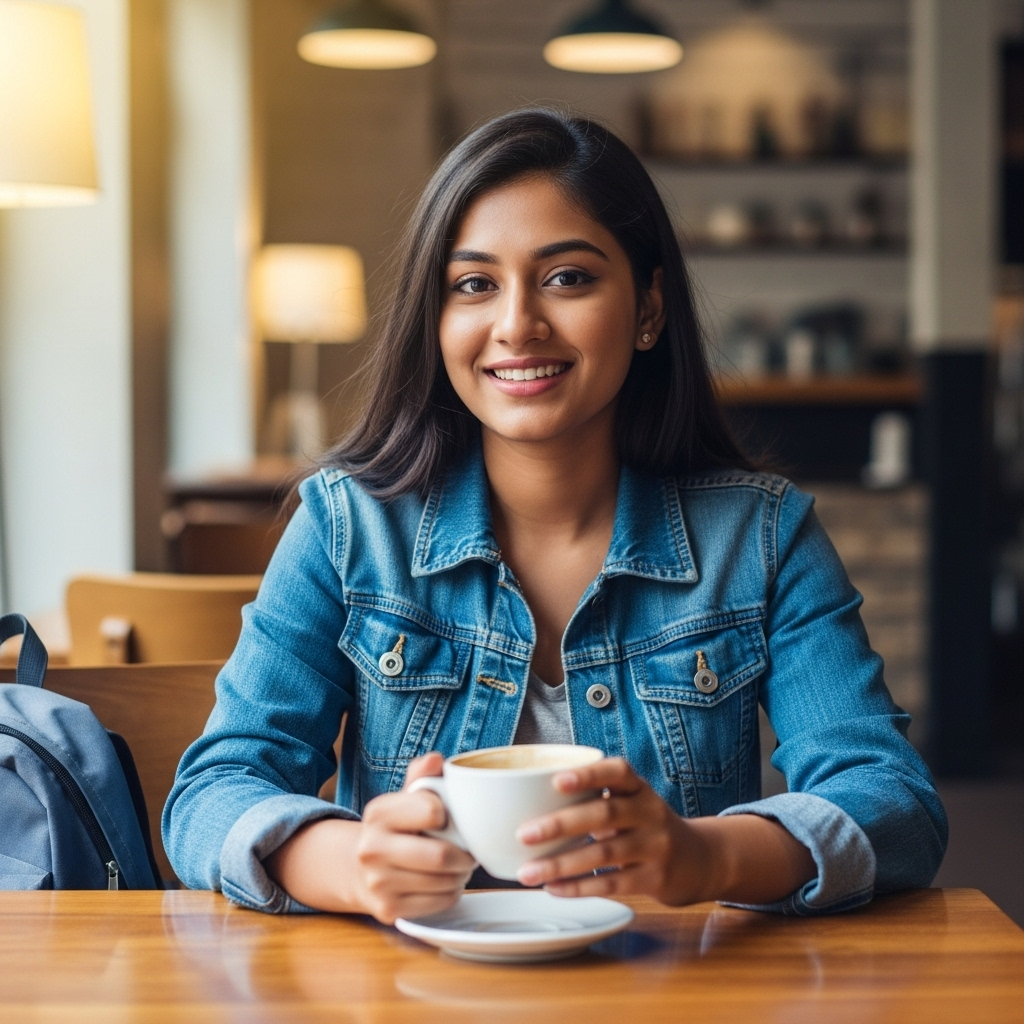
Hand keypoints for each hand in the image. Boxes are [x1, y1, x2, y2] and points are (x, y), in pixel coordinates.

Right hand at [348, 752, 476, 922]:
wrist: (360, 868)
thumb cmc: (397, 827)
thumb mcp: (404, 797)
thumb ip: (422, 776)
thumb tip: (436, 760)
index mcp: (378, 812)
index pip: (431, 810)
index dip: (449, 815)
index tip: (448, 819)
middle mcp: (372, 848)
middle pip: (440, 856)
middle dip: (464, 855)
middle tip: (469, 851)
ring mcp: (377, 882)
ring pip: (443, 882)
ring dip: (460, 874)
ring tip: (458, 865)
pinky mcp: (387, 910)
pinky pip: (439, 902)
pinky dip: (451, 893)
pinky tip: (445, 882)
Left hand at [513, 757, 815, 906]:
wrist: (701, 860)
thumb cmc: (646, 826)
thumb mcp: (632, 803)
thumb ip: (595, 799)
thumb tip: (531, 803)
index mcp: (639, 788)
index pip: (618, 772)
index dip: (588, 774)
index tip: (557, 780)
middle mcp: (650, 812)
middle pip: (604, 814)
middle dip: (560, 825)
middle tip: (523, 834)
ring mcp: (656, 846)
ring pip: (604, 854)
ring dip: (561, 864)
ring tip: (527, 872)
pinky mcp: (656, 879)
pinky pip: (613, 884)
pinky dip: (580, 887)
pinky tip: (554, 889)